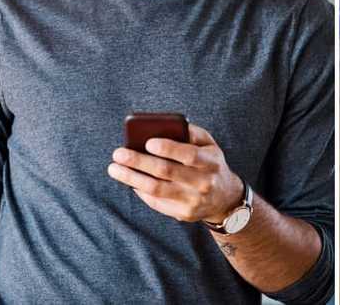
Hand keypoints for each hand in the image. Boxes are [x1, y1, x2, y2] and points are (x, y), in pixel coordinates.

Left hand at [107, 124, 243, 223]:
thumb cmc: (210, 164)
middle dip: (139, 162)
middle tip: (118, 153)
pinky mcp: (183, 214)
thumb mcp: (210, 145)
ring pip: (156, 189)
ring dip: (131, 178)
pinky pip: (156, 201)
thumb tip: (165, 126)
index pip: (189, 155)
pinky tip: (128, 179)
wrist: (225, 199)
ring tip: (114, 168)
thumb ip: (192, 133)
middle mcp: (203, 183)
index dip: (168, 148)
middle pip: (166, 172)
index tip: (148, 142)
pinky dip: (139, 190)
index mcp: (210, 162)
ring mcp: (193, 201)